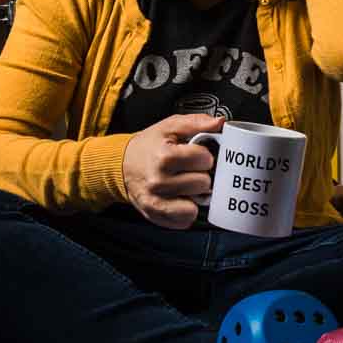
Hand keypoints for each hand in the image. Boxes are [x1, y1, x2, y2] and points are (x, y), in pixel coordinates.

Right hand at [122, 113, 223, 228]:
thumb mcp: (170, 126)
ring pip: (197, 204)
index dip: (204, 155)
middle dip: (201, 175)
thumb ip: (196, 123)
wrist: (123, 165)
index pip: (205, 159)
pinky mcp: (156, 216)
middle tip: (189, 170)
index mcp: (164, 156)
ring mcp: (157, 201)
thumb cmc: (149, 146)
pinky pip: (186, 220)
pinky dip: (186, 210)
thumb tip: (219, 123)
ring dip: (194, 195)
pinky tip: (179, 197)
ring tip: (185, 184)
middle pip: (204, 183)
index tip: (196, 155)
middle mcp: (159, 181)